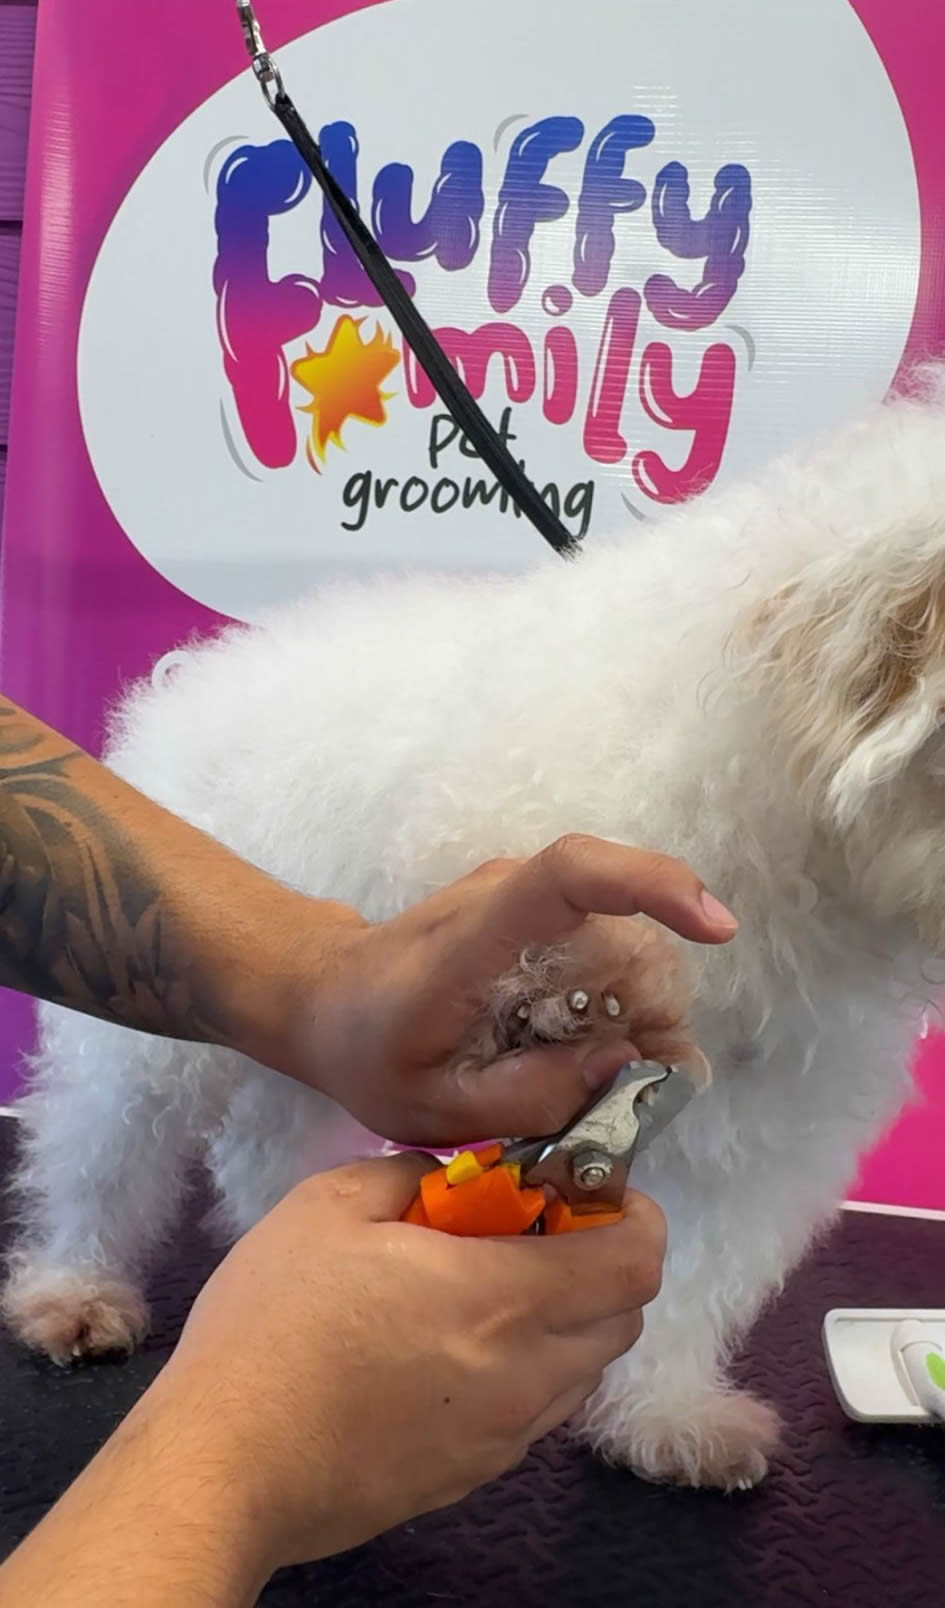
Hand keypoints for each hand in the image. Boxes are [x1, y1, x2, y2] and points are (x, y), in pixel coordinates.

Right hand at [157, 1152, 666, 1573]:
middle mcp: (525, 1374)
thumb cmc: (273, 1324)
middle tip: (538, 1230)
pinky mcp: (473, 1476)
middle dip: (605, 1264)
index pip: (635, 1262)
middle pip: (624, 1318)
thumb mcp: (329, 1205)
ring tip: (491, 1288)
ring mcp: (504, 1436)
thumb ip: (410, 1173)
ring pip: (585, 1369)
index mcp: (502, 1298)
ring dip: (568, 1319)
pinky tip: (454, 1348)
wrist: (225, 1464)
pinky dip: (530, 1368)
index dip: (636, 1217)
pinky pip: (538, 1412)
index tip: (591, 1191)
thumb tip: (452, 1176)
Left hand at [266, 835, 735, 1143]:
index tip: (717, 927)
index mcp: (476, 937)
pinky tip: (595, 1050)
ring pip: (627, 945)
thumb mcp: (435, 1108)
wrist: (328, 998)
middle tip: (648, 1085)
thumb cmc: (371, 1053)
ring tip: (612, 1076)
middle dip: (657, 1009)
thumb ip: (526, 1097)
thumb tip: (620, 1066)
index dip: (652, 884)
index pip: (570, 874)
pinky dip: (620, 1003)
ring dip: (641, 1013)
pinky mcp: (536, 913)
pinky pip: (605, 950)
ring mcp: (524, 897)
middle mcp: (509, 895)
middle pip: (624, 931)